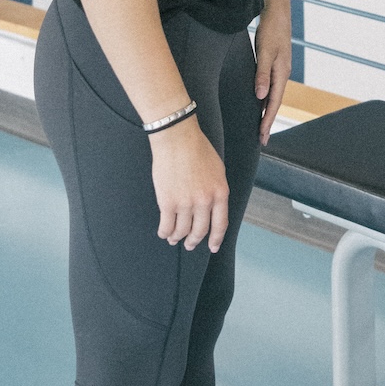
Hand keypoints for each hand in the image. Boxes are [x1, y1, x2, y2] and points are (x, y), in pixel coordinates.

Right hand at [150, 116, 229, 251]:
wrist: (178, 138)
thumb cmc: (197, 149)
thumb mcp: (217, 169)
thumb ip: (216, 189)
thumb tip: (212, 206)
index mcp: (220, 192)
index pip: (220, 223)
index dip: (216, 238)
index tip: (213, 247)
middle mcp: (205, 201)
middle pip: (200, 230)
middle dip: (194, 241)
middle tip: (190, 245)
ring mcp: (186, 203)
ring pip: (182, 230)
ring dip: (178, 237)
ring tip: (174, 239)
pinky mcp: (168, 202)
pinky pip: (166, 225)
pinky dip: (165, 232)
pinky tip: (164, 232)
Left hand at [255, 0, 292, 145]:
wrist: (278, 11)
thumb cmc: (271, 30)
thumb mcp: (265, 51)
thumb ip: (262, 74)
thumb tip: (260, 96)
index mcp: (281, 73)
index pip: (274, 103)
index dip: (267, 121)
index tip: (262, 137)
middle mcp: (282, 74)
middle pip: (275, 103)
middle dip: (268, 121)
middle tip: (261, 140)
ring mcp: (280, 69)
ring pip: (273, 96)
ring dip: (267, 111)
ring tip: (260, 127)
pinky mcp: (275, 64)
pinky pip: (271, 87)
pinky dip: (266, 98)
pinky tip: (261, 102)